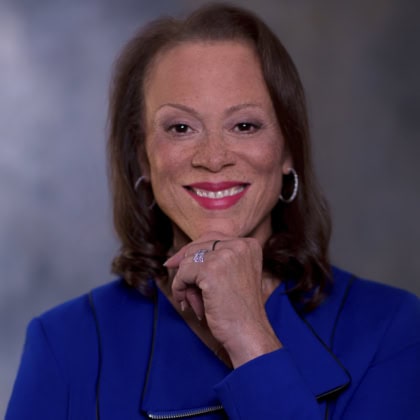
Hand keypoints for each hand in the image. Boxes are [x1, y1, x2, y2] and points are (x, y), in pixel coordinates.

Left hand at [164, 232, 281, 366]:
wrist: (248, 333)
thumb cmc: (238, 310)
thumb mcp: (231, 276)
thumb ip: (210, 261)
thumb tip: (172, 259)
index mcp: (249, 245)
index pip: (211, 238)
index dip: (192, 252)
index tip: (174, 263)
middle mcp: (240, 245)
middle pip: (197, 246)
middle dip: (188, 269)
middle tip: (188, 294)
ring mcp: (226, 255)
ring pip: (188, 260)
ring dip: (186, 283)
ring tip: (196, 303)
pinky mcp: (211, 269)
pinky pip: (182, 273)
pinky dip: (179, 288)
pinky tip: (187, 303)